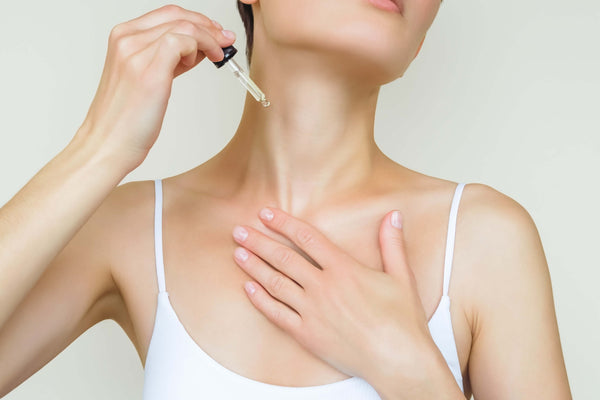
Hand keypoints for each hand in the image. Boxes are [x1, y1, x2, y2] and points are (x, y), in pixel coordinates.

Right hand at [75, 4, 235, 170]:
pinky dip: (202, 47)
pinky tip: (207, 60)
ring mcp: (136, 53)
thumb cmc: (125, 120)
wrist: (107, 144)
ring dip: (209, 38)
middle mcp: (126, 40)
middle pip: (177, 15)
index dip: (197, 20)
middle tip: (225, 39)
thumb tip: (198, 48)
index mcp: (123, 39)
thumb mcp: (147, 79)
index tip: (215, 32)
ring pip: (184, 27)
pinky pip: (184, 42)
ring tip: (218, 54)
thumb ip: (169, 60)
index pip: (166, 14)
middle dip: (208, 25)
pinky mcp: (150, 70)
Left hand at [231, 207, 435, 385]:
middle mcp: (323, 287)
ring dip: (254, 267)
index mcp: (344, 269)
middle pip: (283, 258)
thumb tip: (393, 214)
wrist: (397, 360)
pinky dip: (260, 300)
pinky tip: (248, 289)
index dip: (283, 223)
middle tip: (239, 230)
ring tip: (237, 254)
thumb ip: (392, 243)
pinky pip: (277, 314)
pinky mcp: (306, 334)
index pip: (306, 237)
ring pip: (275, 283)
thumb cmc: (401, 321)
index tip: (265, 213)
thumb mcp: (401, 276)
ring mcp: (312, 311)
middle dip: (259, 242)